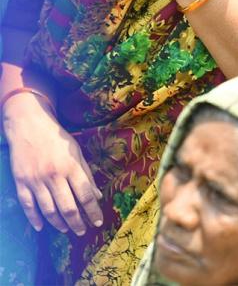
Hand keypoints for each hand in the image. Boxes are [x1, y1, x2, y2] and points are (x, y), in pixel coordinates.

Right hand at [3, 93, 102, 235]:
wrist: (29, 126)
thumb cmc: (57, 138)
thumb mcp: (76, 152)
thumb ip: (86, 174)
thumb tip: (96, 196)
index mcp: (71, 167)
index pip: (85, 194)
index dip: (92, 211)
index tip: (97, 222)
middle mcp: (54, 176)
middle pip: (67, 206)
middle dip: (77, 222)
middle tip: (82, 231)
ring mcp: (36, 180)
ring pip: (48, 209)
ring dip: (59, 223)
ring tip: (67, 230)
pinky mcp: (21, 183)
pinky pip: (28, 206)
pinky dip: (34, 218)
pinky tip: (41, 227)